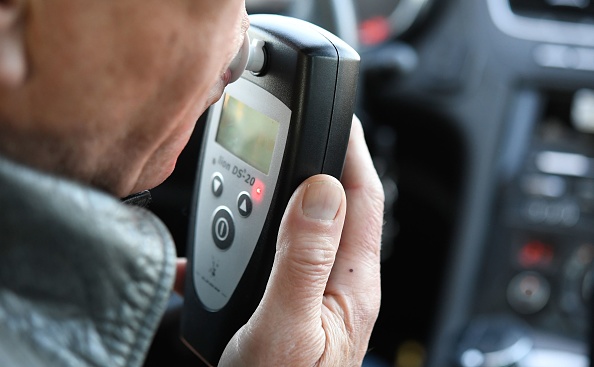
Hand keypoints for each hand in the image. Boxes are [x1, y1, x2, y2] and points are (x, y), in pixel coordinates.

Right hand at [219, 116, 384, 365]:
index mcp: (350, 280)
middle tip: (292, 134)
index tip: (337, 112)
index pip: (363, 196)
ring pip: (306, 225)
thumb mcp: (288, 327)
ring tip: (260, 173)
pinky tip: (232, 237)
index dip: (352, 149)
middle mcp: (340, 282)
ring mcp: (317, 292)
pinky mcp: (292, 304)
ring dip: (285, 195)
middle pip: (337, 204)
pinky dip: (258, 234)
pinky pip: (279, 254)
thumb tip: (321, 189)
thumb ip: (304, 258)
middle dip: (318, 162)